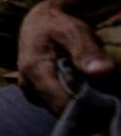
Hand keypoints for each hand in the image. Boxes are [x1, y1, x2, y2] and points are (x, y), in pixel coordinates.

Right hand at [17, 0, 113, 114]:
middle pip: (62, 111)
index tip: (108, 102)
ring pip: (61, 111)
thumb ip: (87, 52)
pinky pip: (58, 106)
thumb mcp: (74, 31)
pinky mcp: (36, 97)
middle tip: (105, 91)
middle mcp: (28, 86)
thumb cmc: (58, 26)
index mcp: (34, 69)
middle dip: (86, 106)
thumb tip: (104, 73)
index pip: (61, 104)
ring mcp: (31, 93)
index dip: (87, 108)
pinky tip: (82, 88)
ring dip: (80, 104)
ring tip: (94, 87)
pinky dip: (74, 100)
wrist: (38, 24)